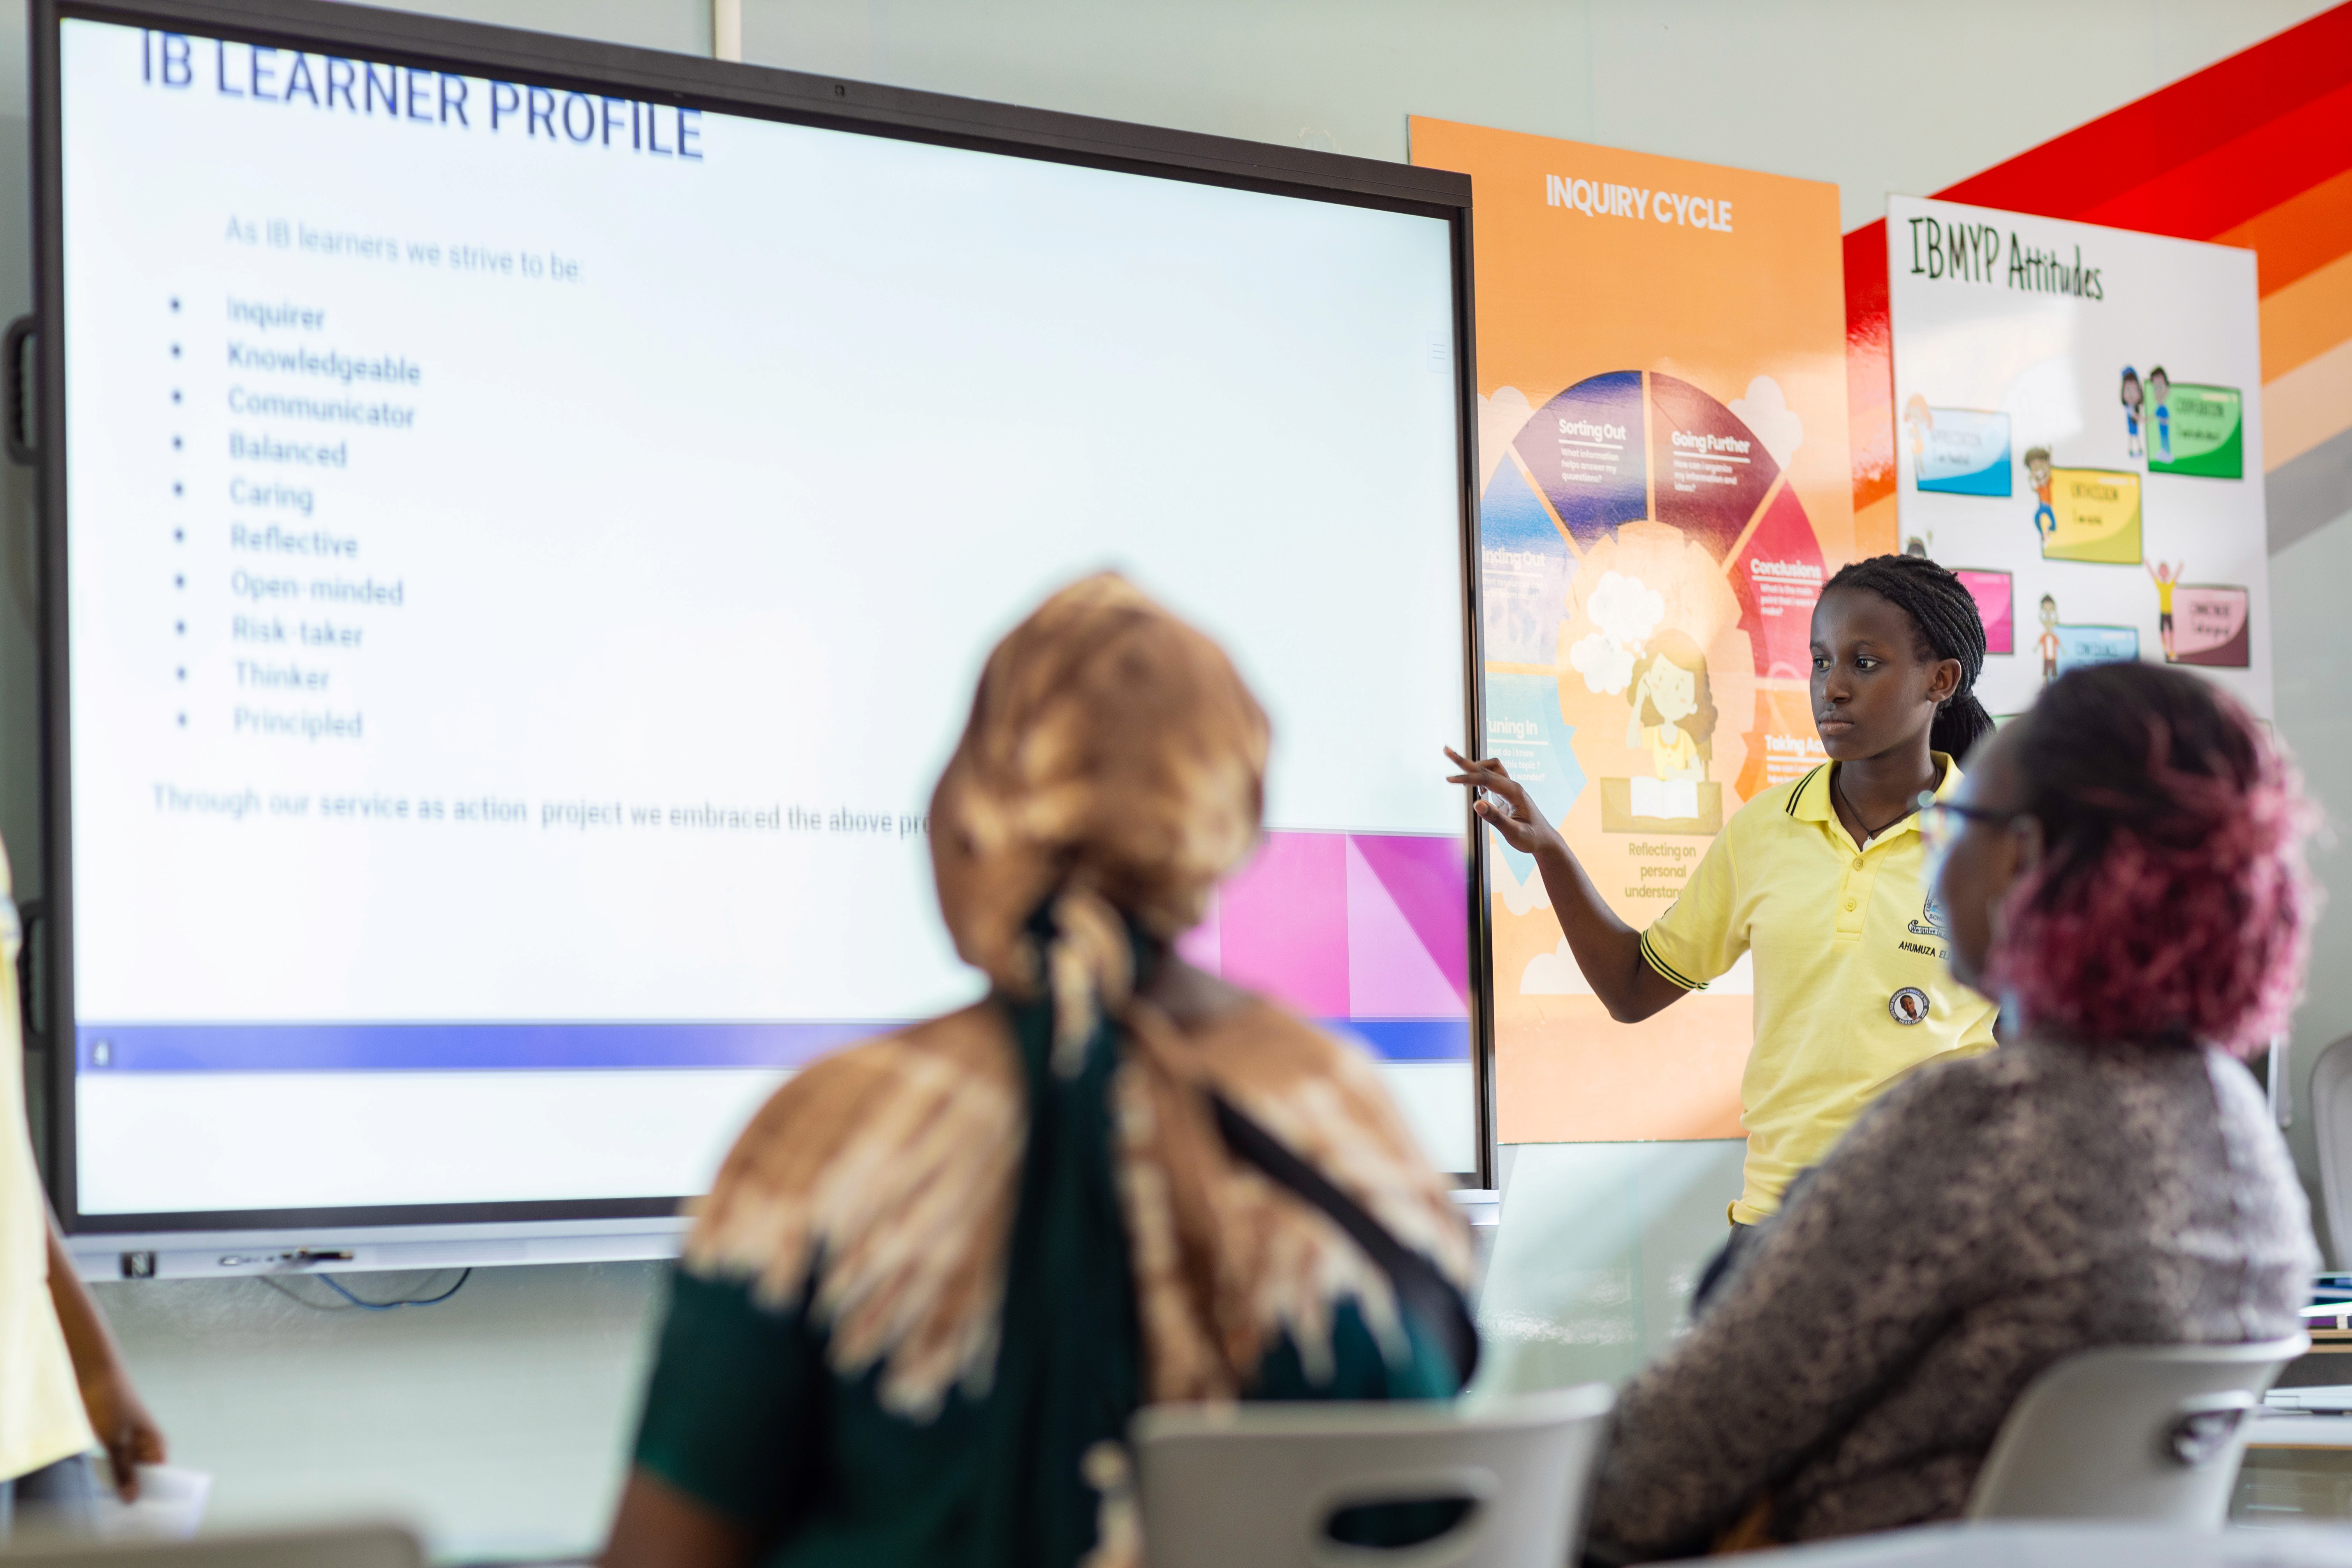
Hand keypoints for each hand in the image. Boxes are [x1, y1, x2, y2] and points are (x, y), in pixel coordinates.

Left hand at [78, 1359, 165, 1501]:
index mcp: (155, 1443)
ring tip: (111, 1502)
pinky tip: (101, 1482)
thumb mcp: (115, 1442)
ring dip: (121, 1481)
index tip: (143, 1515)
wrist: (95, 1373)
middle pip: (145, 1474)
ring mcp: (130, 1439)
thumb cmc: (111, 1403)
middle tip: (123, 1513)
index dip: (153, 1495)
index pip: (161, 1476)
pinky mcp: (114, 1436)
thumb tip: (132, 1499)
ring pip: (128, 1468)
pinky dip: (110, 1471)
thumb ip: (123, 1472)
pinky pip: (116, 1460)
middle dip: (135, 1491)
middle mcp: (146, 1442)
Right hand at [1445, 748, 1561, 857]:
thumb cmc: (1532, 838)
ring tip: (1458, 773)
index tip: (1449, 779)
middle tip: (1446, 750)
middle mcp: (1512, 786)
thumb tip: (1477, 803)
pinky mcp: (1507, 794)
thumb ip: (1497, 818)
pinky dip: (1480, 778)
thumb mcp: (1515, 833)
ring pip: (1490, 767)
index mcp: (1514, 792)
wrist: (1545, 841)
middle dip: (1465, 761)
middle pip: (1486, 767)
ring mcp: (1510, 789)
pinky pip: (1492, 777)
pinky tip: (1478, 792)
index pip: (1486, 779)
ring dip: (1475, 767)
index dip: (1467, 778)